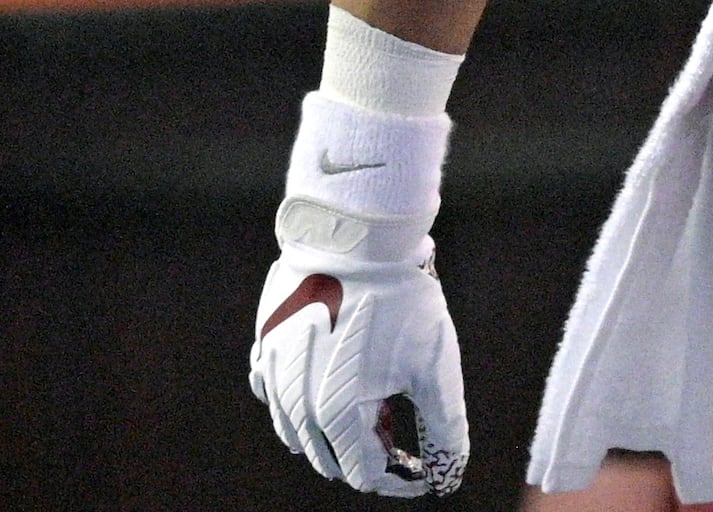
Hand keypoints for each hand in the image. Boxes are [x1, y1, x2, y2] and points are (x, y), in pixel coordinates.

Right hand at [248, 249, 462, 493]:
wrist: (357, 234)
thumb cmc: (401, 299)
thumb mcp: (435, 367)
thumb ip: (445, 430)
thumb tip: (447, 476)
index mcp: (335, 415)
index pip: (365, 476)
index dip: (400, 479)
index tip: (422, 467)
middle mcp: (293, 404)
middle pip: (331, 459)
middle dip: (368, 456)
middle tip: (400, 430)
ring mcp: (272, 375)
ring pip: (299, 432)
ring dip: (334, 431)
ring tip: (372, 401)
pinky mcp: (265, 346)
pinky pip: (275, 395)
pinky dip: (301, 401)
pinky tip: (329, 380)